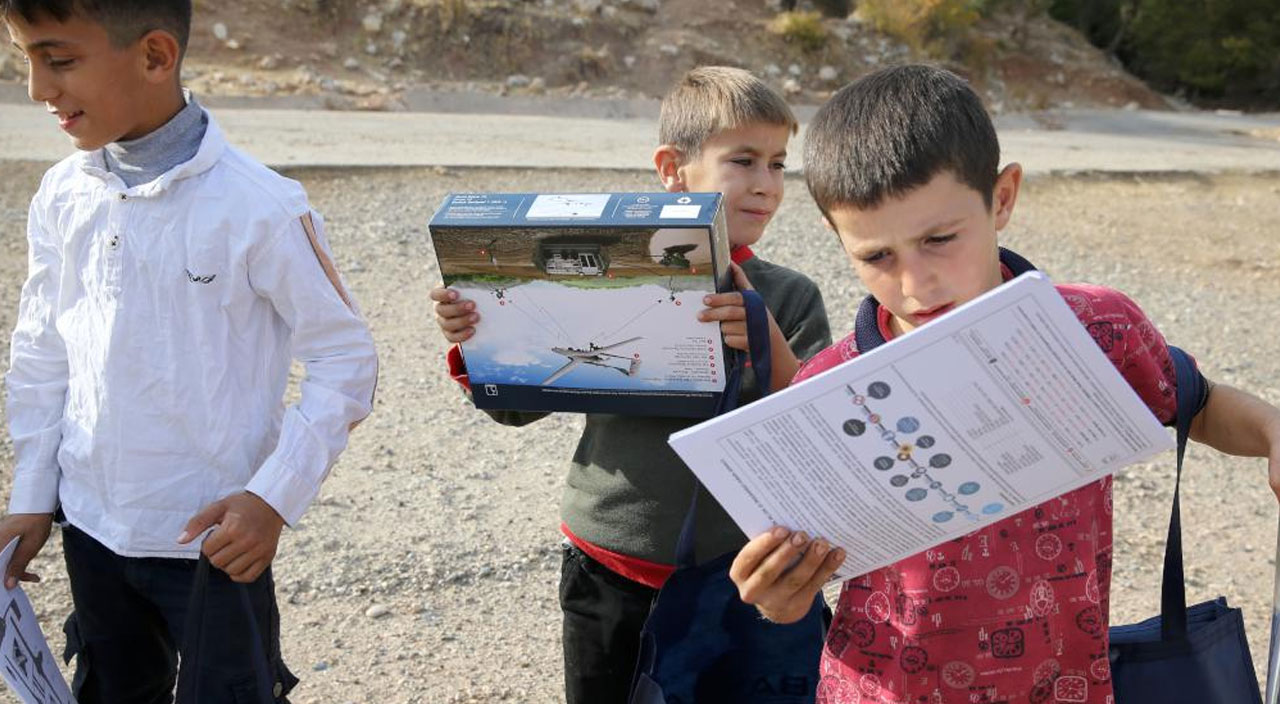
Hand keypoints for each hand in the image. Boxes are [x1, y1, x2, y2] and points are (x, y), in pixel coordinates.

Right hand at [0, 513, 52, 588]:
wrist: (38, 505)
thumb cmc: (35, 523)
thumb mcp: (30, 547)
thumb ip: (18, 565)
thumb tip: (8, 585)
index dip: (0, 578)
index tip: (5, 589)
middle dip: (6, 579)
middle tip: (19, 587)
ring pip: (2, 565)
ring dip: (14, 574)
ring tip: (33, 578)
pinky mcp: (3, 545)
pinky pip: (6, 560)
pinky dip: (17, 568)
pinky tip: (33, 576)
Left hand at [178, 492, 283, 582]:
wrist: (271, 503)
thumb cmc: (242, 505)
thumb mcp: (218, 507)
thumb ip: (197, 523)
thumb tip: (180, 541)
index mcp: (233, 528)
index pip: (207, 550)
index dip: (208, 543)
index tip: (217, 534)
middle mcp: (248, 540)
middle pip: (218, 562)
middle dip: (216, 554)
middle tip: (224, 542)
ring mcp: (259, 550)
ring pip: (231, 571)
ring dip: (227, 564)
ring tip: (232, 550)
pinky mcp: (268, 557)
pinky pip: (248, 577)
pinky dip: (239, 574)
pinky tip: (239, 562)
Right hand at [430, 286, 478, 343]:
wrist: (478, 311)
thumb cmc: (475, 293)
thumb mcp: (474, 286)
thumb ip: (474, 282)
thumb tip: (488, 276)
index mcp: (442, 294)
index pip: (435, 294)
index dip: (443, 295)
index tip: (456, 294)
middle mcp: (440, 308)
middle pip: (442, 310)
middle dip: (457, 308)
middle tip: (473, 305)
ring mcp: (444, 322)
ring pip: (447, 324)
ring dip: (462, 321)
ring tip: (476, 317)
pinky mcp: (450, 333)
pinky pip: (452, 337)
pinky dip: (462, 335)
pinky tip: (473, 330)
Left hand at [699, 262, 760, 351]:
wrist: (772, 341)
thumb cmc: (757, 315)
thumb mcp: (753, 298)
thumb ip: (741, 281)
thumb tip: (732, 263)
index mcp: (753, 301)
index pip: (736, 297)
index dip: (720, 298)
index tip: (705, 299)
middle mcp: (755, 314)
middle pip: (730, 313)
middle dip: (713, 314)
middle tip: (699, 316)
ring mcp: (753, 330)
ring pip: (727, 328)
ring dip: (721, 328)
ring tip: (720, 327)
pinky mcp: (750, 343)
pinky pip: (730, 340)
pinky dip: (727, 339)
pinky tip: (730, 337)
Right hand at [729, 525, 844, 623]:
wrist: (777, 603)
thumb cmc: (767, 567)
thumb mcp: (759, 558)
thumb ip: (768, 544)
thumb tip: (793, 518)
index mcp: (740, 573)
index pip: (749, 558)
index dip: (764, 543)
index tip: (782, 529)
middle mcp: (753, 590)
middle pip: (770, 571)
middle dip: (787, 552)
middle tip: (802, 535)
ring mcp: (776, 601)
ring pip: (795, 580)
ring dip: (811, 560)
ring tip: (822, 543)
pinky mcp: (797, 605)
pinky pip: (814, 585)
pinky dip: (827, 568)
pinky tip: (837, 554)